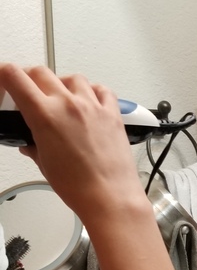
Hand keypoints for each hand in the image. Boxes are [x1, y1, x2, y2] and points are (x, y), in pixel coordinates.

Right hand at [0, 63, 144, 223]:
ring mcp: (93, 106)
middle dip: (29, 79)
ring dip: (62, 84)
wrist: (110, 197)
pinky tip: (88, 102)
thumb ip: (33, 145)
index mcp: (45, 115)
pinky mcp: (113, 114)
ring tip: (60, 100)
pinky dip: (92, 91)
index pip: (15, 77)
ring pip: (72, 77)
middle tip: (28, 92)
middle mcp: (69, 104)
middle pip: (41, 72)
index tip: (5, 81)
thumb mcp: (44, 164)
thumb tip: (30, 143)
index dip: (4, 76)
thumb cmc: (79, 187)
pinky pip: (102, 90)